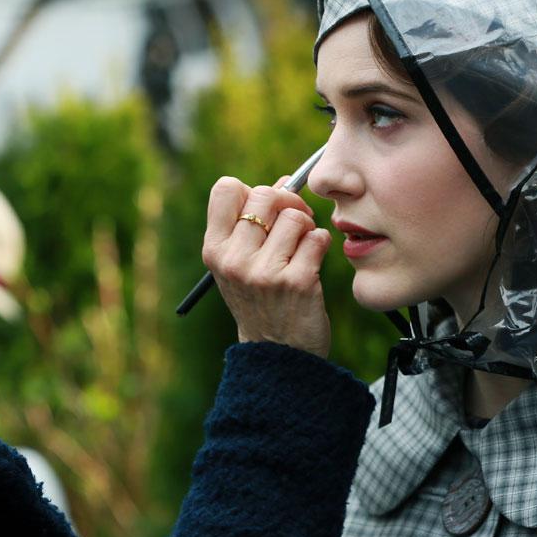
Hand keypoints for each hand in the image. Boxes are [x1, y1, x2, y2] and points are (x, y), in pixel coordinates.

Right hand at [202, 176, 332, 358]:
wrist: (276, 355)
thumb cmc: (261, 299)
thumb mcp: (242, 262)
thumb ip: (255, 220)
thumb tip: (284, 182)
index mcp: (214, 250)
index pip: (226, 188)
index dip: (251, 191)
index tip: (263, 211)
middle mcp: (234, 260)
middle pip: (267, 195)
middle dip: (288, 204)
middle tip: (295, 224)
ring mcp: (265, 272)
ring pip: (297, 216)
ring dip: (307, 227)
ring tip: (302, 249)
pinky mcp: (297, 282)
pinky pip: (319, 238)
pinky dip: (322, 245)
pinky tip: (314, 263)